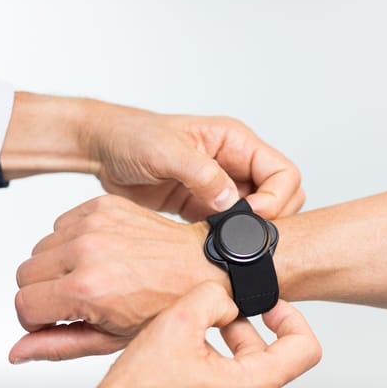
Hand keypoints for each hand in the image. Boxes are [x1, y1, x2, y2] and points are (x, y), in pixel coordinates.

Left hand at [1, 93, 303, 220]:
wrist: (102, 150)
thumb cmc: (131, 137)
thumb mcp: (164, 149)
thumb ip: (200, 173)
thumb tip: (230, 202)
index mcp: (236, 142)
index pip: (284, 173)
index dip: (277, 199)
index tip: (253, 217)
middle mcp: (236, 164)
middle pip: (281, 198)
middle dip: (271, 221)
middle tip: (242, 238)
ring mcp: (223, 189)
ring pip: (260, 218)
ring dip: (250, 235)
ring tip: (224, 246)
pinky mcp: (206, 209)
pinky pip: (232, 229)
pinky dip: (229, 242)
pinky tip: (209, 250)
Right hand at [11, 194, 225, 362]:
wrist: (203, 266)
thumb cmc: (166, 305)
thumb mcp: (112, 338)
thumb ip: (58, 345)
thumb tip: (17, 351)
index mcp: (87, 288)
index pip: (23, 305)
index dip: (35, 320)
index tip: (55, 321)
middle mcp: (86, 251)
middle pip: (24, 274)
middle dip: (42, 293)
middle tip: (76, 301)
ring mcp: (94, 224)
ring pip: (40, 248)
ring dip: (57, 266)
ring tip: (92, 277)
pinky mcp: (102, 205)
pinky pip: (61, 224)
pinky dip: (72, 241)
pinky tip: (100, 255)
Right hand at [41, 282, 321, 387]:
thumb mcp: (175, 323)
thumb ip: (213, 298)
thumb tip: (226, 300)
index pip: (305, 349)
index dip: (291, 319)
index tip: (271, 309)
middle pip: (267, 363)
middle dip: (242, 334)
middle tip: (214, 320)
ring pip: (242, 381)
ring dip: (221, 355)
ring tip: (186, 343)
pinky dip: (208, 379)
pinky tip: (175, 370)